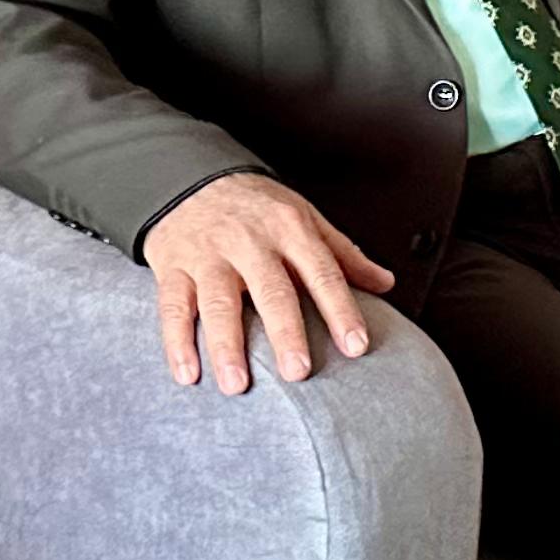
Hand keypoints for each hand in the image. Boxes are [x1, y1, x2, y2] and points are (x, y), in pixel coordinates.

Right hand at [142, 173, 397, 395]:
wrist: (192, 175)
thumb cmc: (257, 207)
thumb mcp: (305, 217)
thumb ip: (343, 254)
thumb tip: (386, 283)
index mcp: (290, 230)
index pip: (322, 272)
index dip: (340, 309)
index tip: (356, 346)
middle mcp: (250, 242)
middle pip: (271, 290)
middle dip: (284, 331)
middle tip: (298, 372)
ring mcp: (209, 254)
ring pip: (218, 302)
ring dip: (226, 345)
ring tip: (236, 384)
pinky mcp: (173, 266)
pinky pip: (173, 307)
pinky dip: (177, 342)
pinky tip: (187, 375)